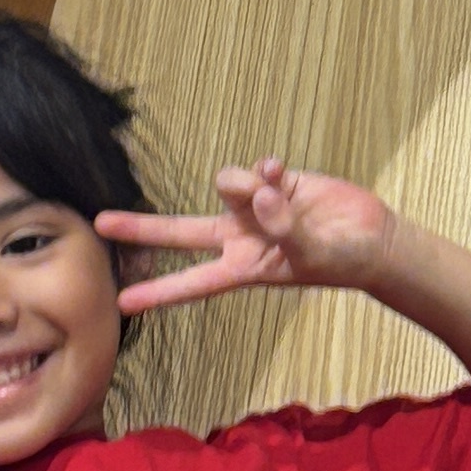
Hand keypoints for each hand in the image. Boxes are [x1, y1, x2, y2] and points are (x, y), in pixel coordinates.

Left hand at [97, 161, 398, 312]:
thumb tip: (262, 197)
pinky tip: (284, 173)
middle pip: (179, 232)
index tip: (122, 303)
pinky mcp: (271, 182)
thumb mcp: (313, 255)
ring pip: (226, 185)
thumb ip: (285, 229)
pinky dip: (267, 168)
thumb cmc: (343, 259)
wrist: (370, 236)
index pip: (193, 282)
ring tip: (278, 192)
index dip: (159, 291)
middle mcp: (239, 238)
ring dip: (247, 184)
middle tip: (99, 222)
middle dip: (141, 228)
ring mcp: (252, 208)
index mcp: (243, 267)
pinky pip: (254, 167)